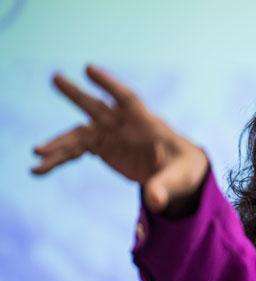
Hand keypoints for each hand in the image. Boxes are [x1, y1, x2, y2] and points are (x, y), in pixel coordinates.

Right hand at [31, 65, 208, 213]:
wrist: (177, 174)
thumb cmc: (184, 170)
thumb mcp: (179, 179)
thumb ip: (165, 187)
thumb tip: (155, 202)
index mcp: (148, 123)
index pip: (128, 99)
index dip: (109, 84)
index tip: (89, 68)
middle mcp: (124, 124)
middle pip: (98, 107)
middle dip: (77, 94)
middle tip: (56, 78)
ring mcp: (110, 134)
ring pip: (79, 133)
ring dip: (59, 143)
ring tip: (37, 155)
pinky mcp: (102, 147)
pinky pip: (75, 150)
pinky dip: (58, 159)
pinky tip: (39, 170)